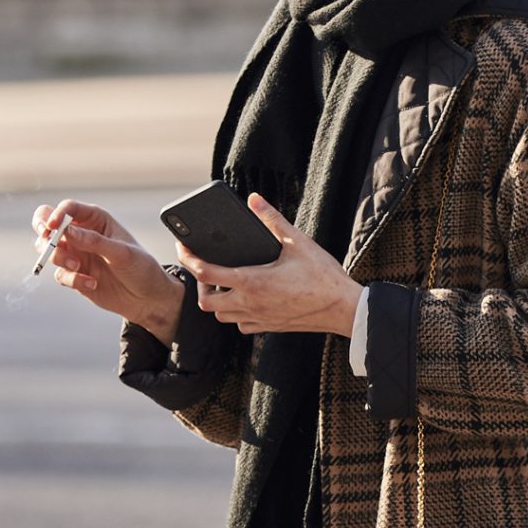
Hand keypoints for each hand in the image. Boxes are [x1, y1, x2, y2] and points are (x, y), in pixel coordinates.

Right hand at [33, 199, 184, 339]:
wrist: (147, 298)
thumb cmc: (141, 268)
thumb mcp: (121, 252)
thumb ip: (94, 241)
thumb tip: (67, 231)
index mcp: (95, 220)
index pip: (68, 208)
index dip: (56, 215)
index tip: (53, 227)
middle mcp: (82, 234)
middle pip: (46, 223)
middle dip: (43, 231)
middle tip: (48, 241)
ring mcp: (76, 254)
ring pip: (49, 250)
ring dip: (59, 258)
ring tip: (78, 268)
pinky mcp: (74, 275)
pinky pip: (60, 275)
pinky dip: (72, 280)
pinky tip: (92, 283)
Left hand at [177, 194, 359, 337]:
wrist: (343, 309)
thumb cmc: (323, 276)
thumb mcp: (297, 241)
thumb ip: (272, 219)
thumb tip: (255, 200)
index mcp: (251, 281)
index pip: (205, 273)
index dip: (188, 259)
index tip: (184, 247)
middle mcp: (249, 303)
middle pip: (206, 302)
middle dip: (200, 286)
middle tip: (207, 269)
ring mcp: (258, 318)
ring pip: (221, 316)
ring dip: (217, 300)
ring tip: (225, 283)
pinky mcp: (268, 327)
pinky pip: (241, 324)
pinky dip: (236, 313)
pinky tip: (247, 299)